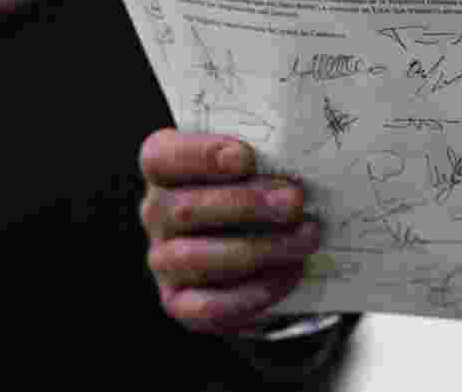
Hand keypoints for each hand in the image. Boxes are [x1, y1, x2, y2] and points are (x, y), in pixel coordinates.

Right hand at [139, 130, 320, 333]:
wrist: (260, 243)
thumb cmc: (257, 186)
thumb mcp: (256, 161)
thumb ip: (265, 156)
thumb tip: (293, 169)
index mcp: (164, 167)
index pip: (162, 158)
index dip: (201, 156)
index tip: (246, 157)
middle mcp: (156, 213)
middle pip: (184, 210)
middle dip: (246, 206)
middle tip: (294, 201)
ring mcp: (163, 259)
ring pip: (196, 258)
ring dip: (259, 249)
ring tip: (305, 238)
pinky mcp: (180, 301)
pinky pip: (207, 306)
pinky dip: (251, 293)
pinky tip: (289, 273)